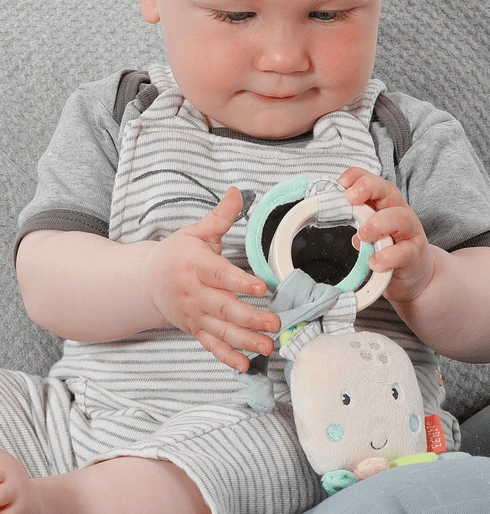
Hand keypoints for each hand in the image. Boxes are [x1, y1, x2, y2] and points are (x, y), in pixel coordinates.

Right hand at [139, 187, 279, 371]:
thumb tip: (238, 192)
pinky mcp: (194, 329)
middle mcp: (194, 293)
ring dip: (245, 341)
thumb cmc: (177, 254)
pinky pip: (211, 346)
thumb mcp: (196, 231)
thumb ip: (221, 216)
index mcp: (195, 265)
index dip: (240, 282)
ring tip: (268, 347)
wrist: (146, 281)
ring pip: (221, 330)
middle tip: (275, 324)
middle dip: (250, 318)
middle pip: (224, 308)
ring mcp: (194, 315)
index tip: (262, 287)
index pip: (220, 274)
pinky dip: (226, 358)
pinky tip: (245, 366)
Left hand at [338, 168, 434, 304]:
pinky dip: (388, 256)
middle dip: (369, 188)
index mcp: (384, 204)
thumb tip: (331, 214)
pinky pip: (405, 252)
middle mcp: (399, 212)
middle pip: (389, 190)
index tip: (341, 183)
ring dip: (378, 223)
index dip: (357, 177)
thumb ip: (355, 221)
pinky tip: (374, 262)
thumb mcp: (369, 231)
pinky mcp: (415, 254)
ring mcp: (410, 232)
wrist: (413, 273)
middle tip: (350, 198)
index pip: (372, 181)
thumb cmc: (387, 247)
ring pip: (401, 218)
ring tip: (362, 235)